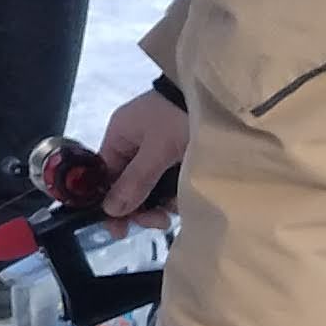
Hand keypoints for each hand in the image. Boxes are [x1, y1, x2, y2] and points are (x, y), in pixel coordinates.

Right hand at [96, 88, 186, 222]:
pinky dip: (174, 193)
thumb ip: (135, 181)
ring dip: (160, 203)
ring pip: (148, 187)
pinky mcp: (176, 156)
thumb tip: (110, 210)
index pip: (103, 176)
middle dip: (140, 206)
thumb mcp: (158, 150)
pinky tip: (184, 200)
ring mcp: (155, 151)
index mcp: (119, 136)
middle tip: (159, 222)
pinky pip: (166, 182)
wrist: (221, 97)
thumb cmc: (180, 117)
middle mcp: (133, 145)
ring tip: (175, 210)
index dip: (109, 202)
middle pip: (126, 185)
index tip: (119, 228)